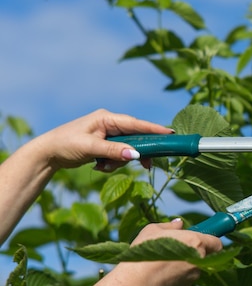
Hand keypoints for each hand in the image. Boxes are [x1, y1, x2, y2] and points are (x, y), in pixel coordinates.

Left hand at [32, 109, 172, 171]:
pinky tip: (98, 166)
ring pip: (127, 149)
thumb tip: (136, 155)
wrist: (47, 153)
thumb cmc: (65, 144)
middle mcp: (109, 123)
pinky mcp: (104, 144)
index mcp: (107, 118)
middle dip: (136, 152)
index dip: (154, 129)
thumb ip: (114, 150)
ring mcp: (107, 134)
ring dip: (118, 161)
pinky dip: (112, 163)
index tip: (170, 134)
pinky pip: (118, 154)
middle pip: (135, 137)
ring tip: (102, 167)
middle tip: (147, 165)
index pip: (136, 124)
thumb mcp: (90, 147)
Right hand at [113, 219, 222, 285]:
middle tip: (179, 249)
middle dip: (196, 252)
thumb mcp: (154, 229)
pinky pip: (185, 280)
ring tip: (164, 263)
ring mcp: (193, 276)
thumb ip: (171, 226)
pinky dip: (177, 277)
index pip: (217, 243)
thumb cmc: (145, 251)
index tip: (203, 240)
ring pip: (194, 268)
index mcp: (196, 242)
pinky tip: (161, 274)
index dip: (211, 241)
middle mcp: (199, 260)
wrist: (136, 281)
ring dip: (185, 265)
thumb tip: (180, 224)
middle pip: (206, 255)